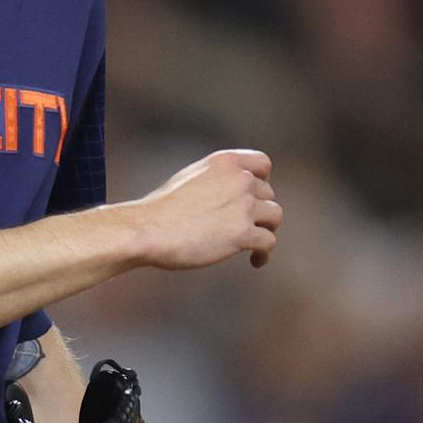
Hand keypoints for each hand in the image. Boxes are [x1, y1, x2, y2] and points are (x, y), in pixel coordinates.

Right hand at [127, 148, 281, 269]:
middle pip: (268, 194)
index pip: (263, 163)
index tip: (256, 196)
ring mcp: (243, 205)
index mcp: (225, 161)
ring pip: (274, 216)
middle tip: (247, 227)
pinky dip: (264, 253)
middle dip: (260, 211)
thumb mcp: (192, 178)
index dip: (263, 180)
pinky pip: (269, 242)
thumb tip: (236, 194)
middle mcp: (240, 179)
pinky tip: (255, 260)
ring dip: (267, 230)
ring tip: (255, 245)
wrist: (147, 230)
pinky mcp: (243, 233)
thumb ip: (218, 180)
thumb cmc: (161, 209)